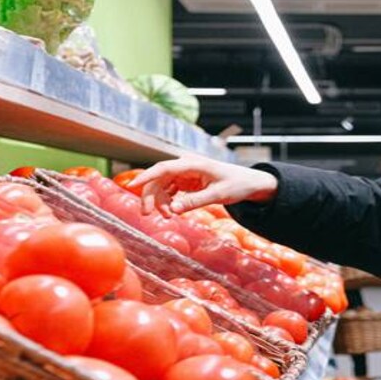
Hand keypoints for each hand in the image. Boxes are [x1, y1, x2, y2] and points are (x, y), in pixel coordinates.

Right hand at [128, 157, 277, 216]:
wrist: (249, 182)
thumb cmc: (237, 184)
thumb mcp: (218, 195)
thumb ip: (194, 202)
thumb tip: (172, 209)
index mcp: (193, 163)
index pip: (163, 168)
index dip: (146, 177)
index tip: (131, 186)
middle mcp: (186, 165)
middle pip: (158, 178)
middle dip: (151, 196)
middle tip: (147, 214)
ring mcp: (185, 172)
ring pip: (162, 185)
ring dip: (160, 201)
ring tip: (168, 216)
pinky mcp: (186, 180)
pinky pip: (169, 189)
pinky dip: (167, 200)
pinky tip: (172, 211)